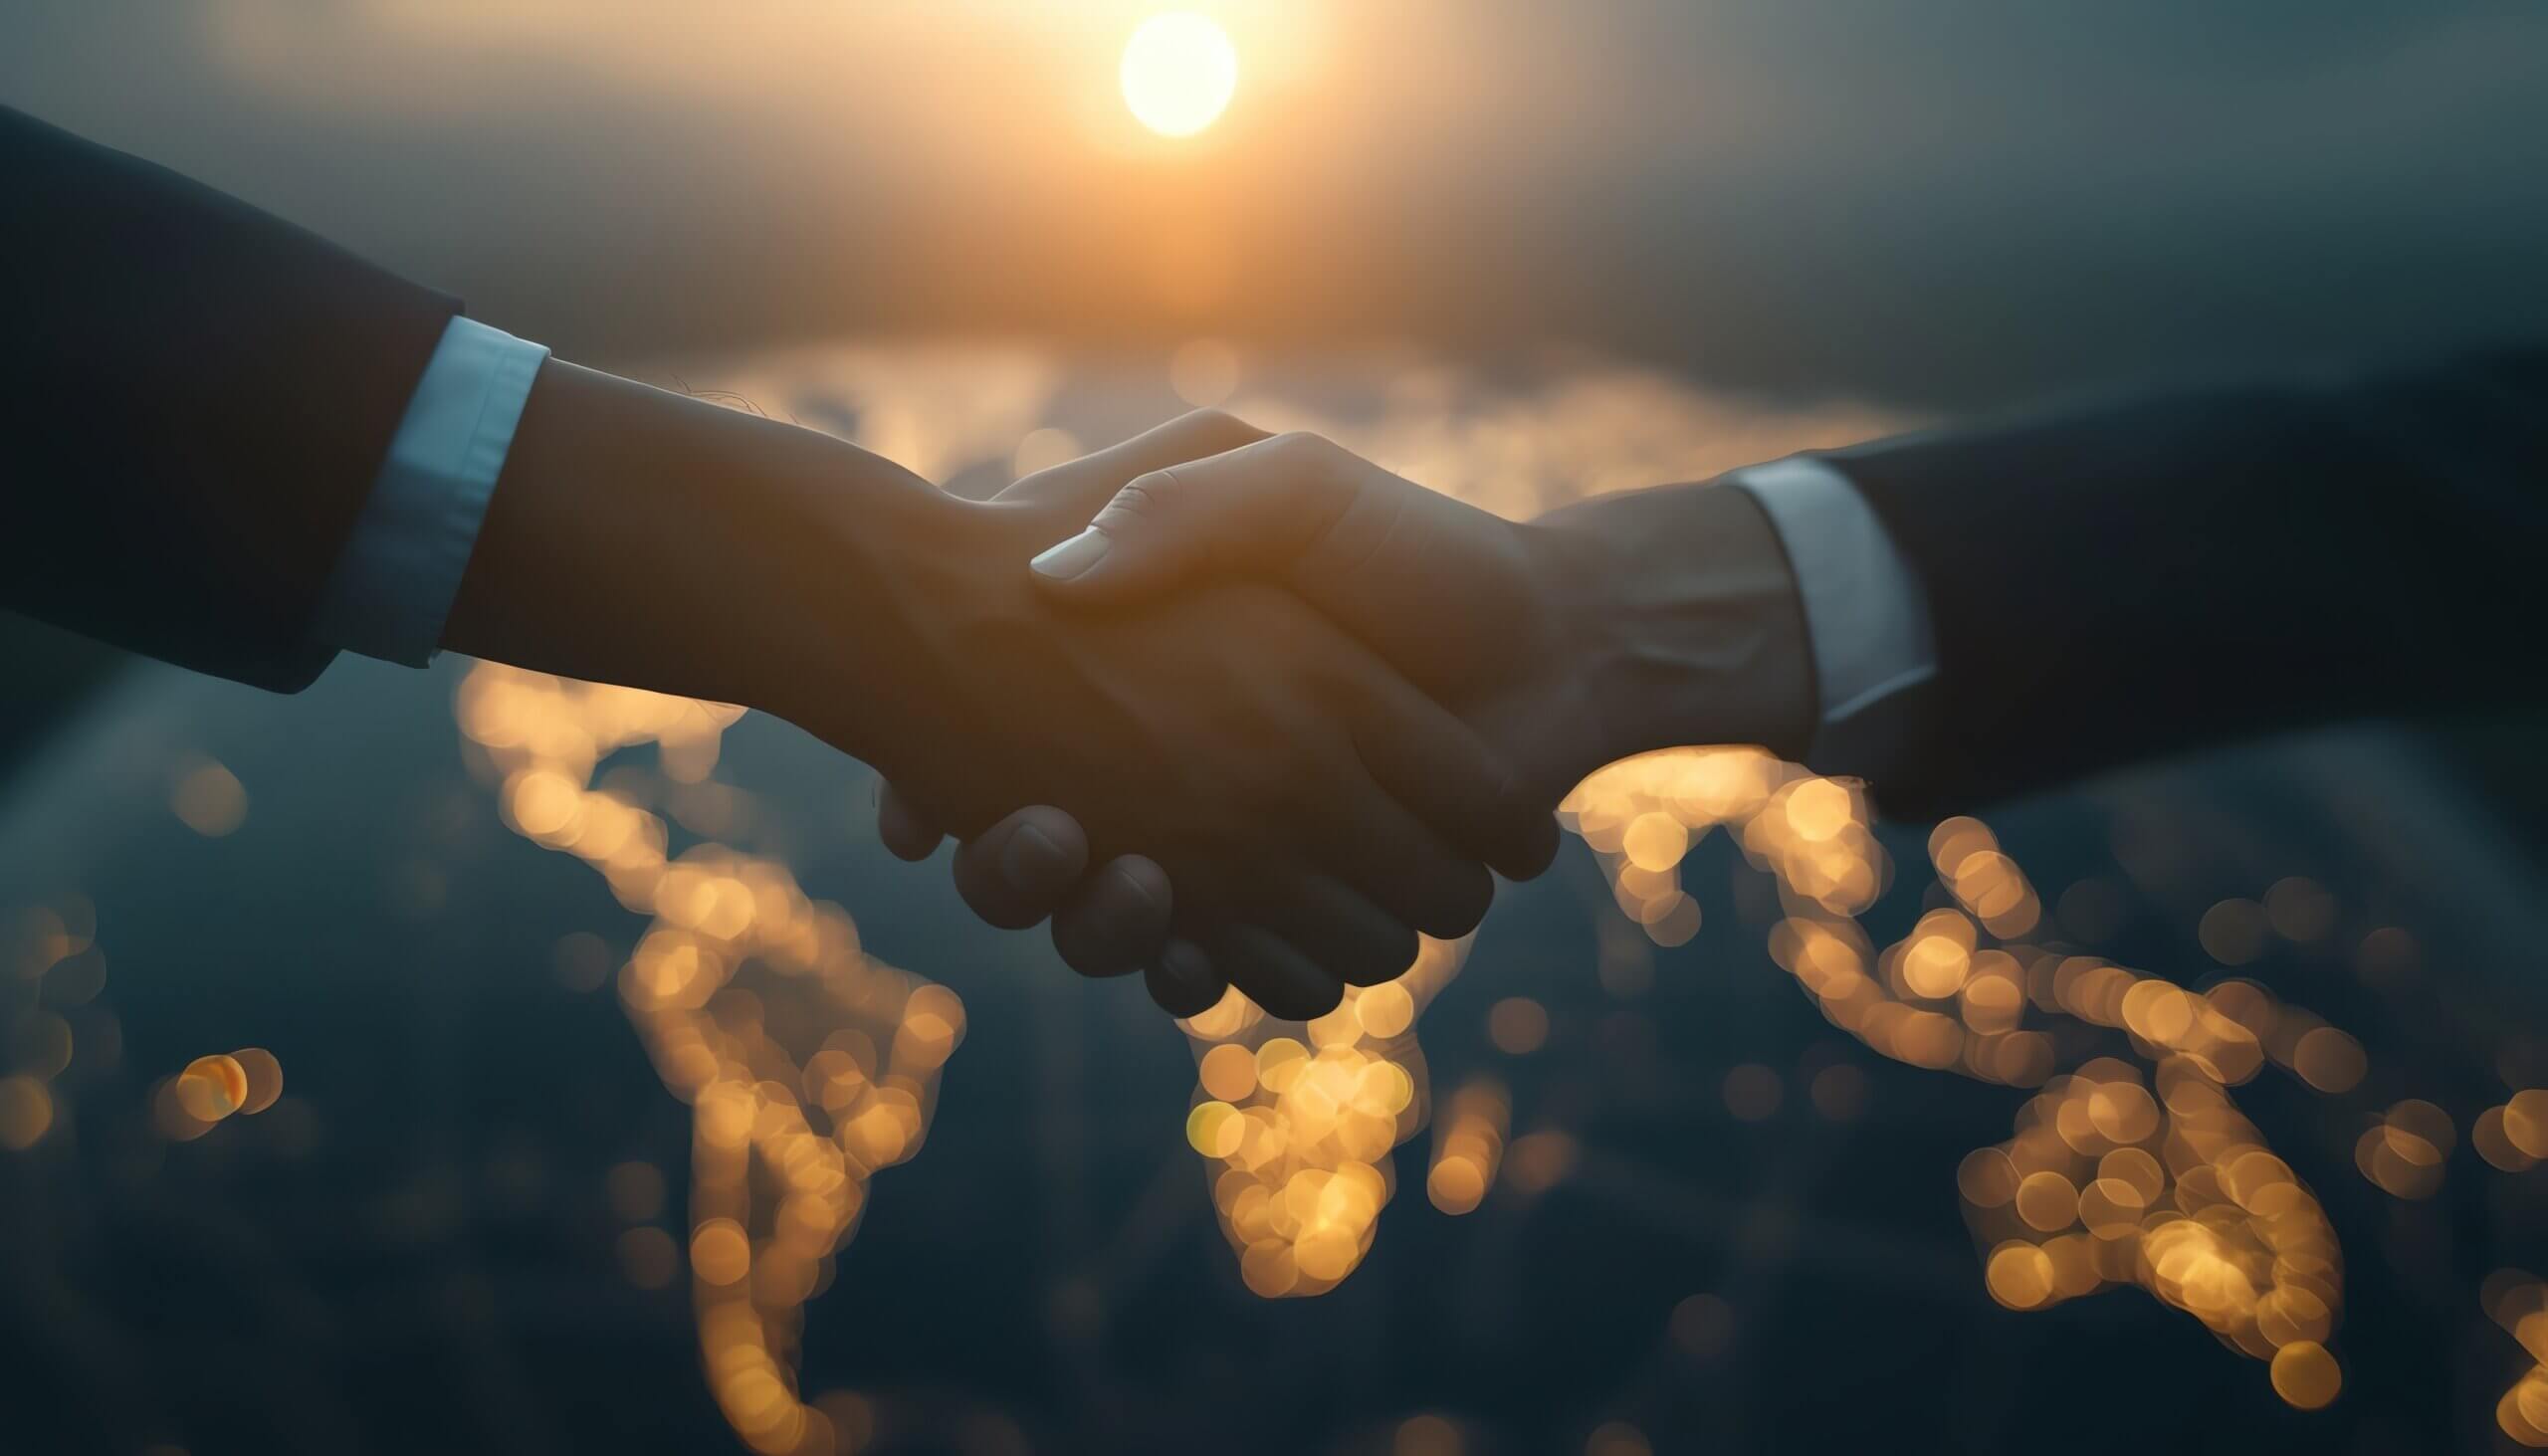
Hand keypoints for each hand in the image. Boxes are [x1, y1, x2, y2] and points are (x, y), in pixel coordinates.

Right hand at [890, 426, 1816, 984]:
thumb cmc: (1413, 551)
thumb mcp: (1285, 489)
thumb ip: (1179, 507)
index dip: (939, 779)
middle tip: (1042, 834)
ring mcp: (1226, 856)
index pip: (992, 746)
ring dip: (1102, 929)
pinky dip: (1201, 972)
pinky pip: (1213, 971)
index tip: (921, 791)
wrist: (1552, 641)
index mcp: (1144, 679)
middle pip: (1030, 859)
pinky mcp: (1290, 917)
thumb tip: (1056, 581)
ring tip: (1134, 882)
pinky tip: (1198, 945)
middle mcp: (1166, 776)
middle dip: (1013, 870)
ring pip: (1112, 930)